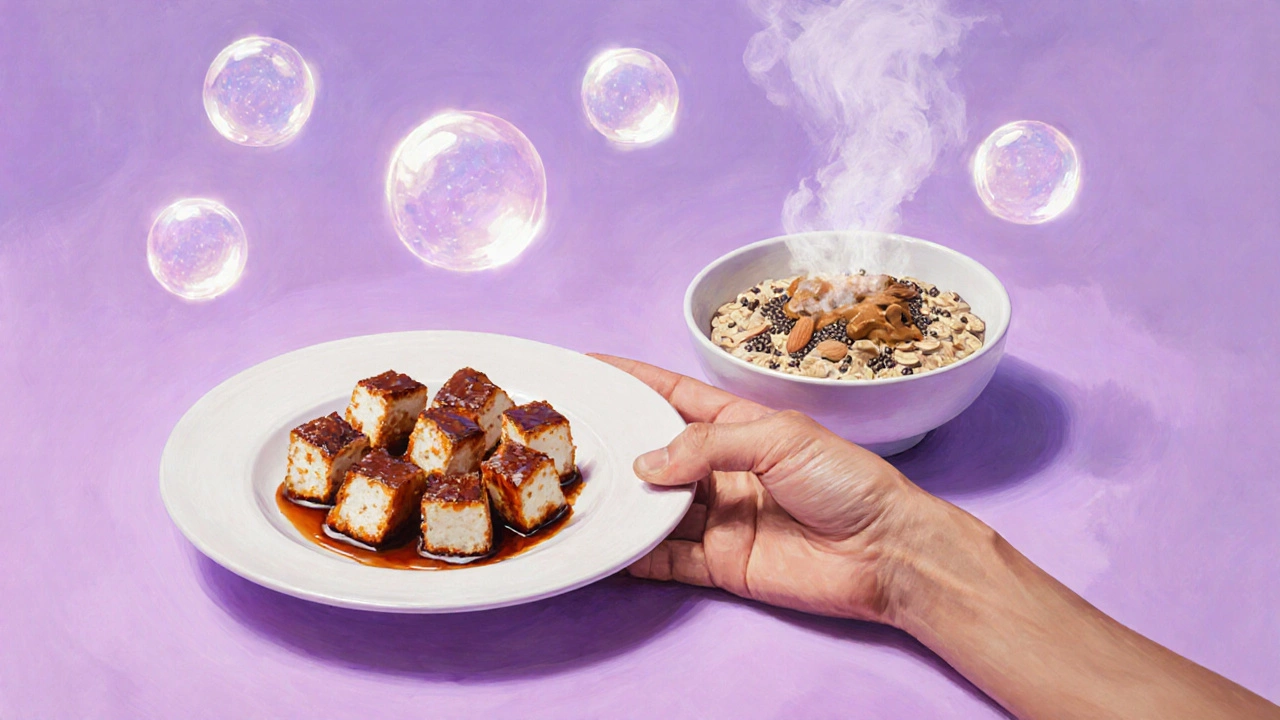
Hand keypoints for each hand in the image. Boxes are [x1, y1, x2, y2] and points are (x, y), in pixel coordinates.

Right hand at [591, 353, 931, 623]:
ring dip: (626, 503)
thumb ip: (708, 445)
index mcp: (741, 426)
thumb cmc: (847, 482)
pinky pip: (668, 559)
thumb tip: (647, 463)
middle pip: (658, 455)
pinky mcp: (722, 563)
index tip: (593, 368)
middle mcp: (725, 470)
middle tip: (574, 441)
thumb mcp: (779, 439)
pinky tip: (611, 545)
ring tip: (583, 493)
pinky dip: (638, 554)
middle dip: (620, 447)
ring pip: (657, 508)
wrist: (885, 553)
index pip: (675, 397)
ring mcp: (721, 518)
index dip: (635, 382)